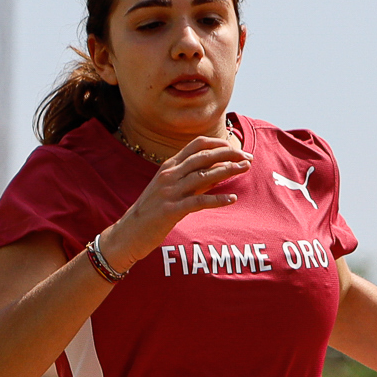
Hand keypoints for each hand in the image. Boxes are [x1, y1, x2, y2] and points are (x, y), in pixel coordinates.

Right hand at [102, 132, 248, 268]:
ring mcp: (169, 192)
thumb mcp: (171, 189)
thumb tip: (219, 173)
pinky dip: (217, 199)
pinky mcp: (171, 210)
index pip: (197, 145)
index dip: (219, 143)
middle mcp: (169, 175)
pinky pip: (198, 202)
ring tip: (245, 170)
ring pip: (203, 175)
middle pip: (204, 156)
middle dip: (229, 154)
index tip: (236, 148)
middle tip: (248, 158)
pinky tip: (232, 199)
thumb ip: (193, 180)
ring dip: (227, 171)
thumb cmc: (152, 212)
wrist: (128, 233)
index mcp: (169, 166)